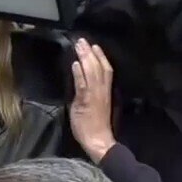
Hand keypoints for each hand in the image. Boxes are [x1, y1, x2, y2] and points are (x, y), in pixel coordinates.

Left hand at [69, 38, 116, 161]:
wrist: (98, 141)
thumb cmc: (95, 126)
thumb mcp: (92, 106)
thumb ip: (87, 92)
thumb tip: (80, 80)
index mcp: (105, 92)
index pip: (106, 70)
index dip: (101, 57)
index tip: (95, 46)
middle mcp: (102, 91)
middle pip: (99, 68)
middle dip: (91, 53)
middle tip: (83, 40)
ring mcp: (94, 96)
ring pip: (92, 73)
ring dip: (85, 58)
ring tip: (79, 46)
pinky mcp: (86, 102)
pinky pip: (83, 85)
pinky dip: (80, 74)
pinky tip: (75, 64)